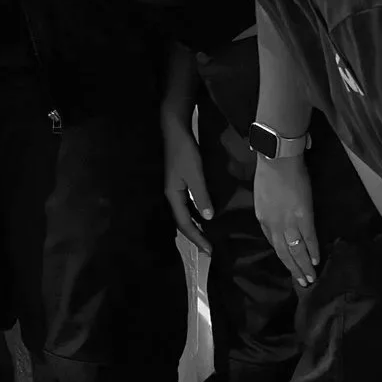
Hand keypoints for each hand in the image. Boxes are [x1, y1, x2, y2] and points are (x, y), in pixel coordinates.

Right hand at [162, 114, 212, 260]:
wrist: (175, 130)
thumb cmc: (184, 152)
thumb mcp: (195, 174)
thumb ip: (201, 195)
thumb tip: (208, 218)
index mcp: (173, 196)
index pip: (185, 224)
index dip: (197, 238)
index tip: (210, 251)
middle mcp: (171, 196)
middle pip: (182, 222)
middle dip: (195, 236)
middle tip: (209, 248)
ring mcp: (174, 189)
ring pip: (184, 214)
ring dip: (195, 226)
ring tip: (207, 237)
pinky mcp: (179, 183)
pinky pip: (187, 205)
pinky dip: (195, 214)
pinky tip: (203, 215)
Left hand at [252, 153, 318, 288]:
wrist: (278, 160)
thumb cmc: (268, 173)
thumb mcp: (261, 197)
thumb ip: (268, 213)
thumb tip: (278, 224)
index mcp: (263, 220)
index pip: (273, 243)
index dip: (283, 256)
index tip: (290, 266)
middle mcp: (273, 225)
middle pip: (283, 252)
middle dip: (293, 268)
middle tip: (302, 282)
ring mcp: (288, 222)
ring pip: (295, 250)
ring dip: (303, 266)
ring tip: (310, 278)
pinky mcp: (303, 217)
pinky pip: (308, 239)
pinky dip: (313, 251)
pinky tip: (316, 260)